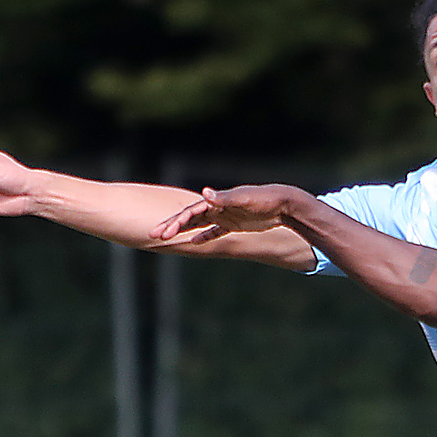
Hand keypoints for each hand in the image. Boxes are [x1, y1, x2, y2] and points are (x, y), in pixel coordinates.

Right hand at [153, 185, 310, 244]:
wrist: (282, 203)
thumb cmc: (263, 199)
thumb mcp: (244, 199)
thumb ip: (224, 198)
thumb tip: (205, 193)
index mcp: (216, 201)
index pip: (191, 212)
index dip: (176, 222)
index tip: (163, 232)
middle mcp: (217, 207)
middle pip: (189, 218)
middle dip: (171, 226)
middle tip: (154, 235)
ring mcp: (224, 216)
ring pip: (198, 224)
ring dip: (183, 231)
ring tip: (166, 238)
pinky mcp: (234, 224)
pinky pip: (215, 231)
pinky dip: (205, 236)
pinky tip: (196, 243)